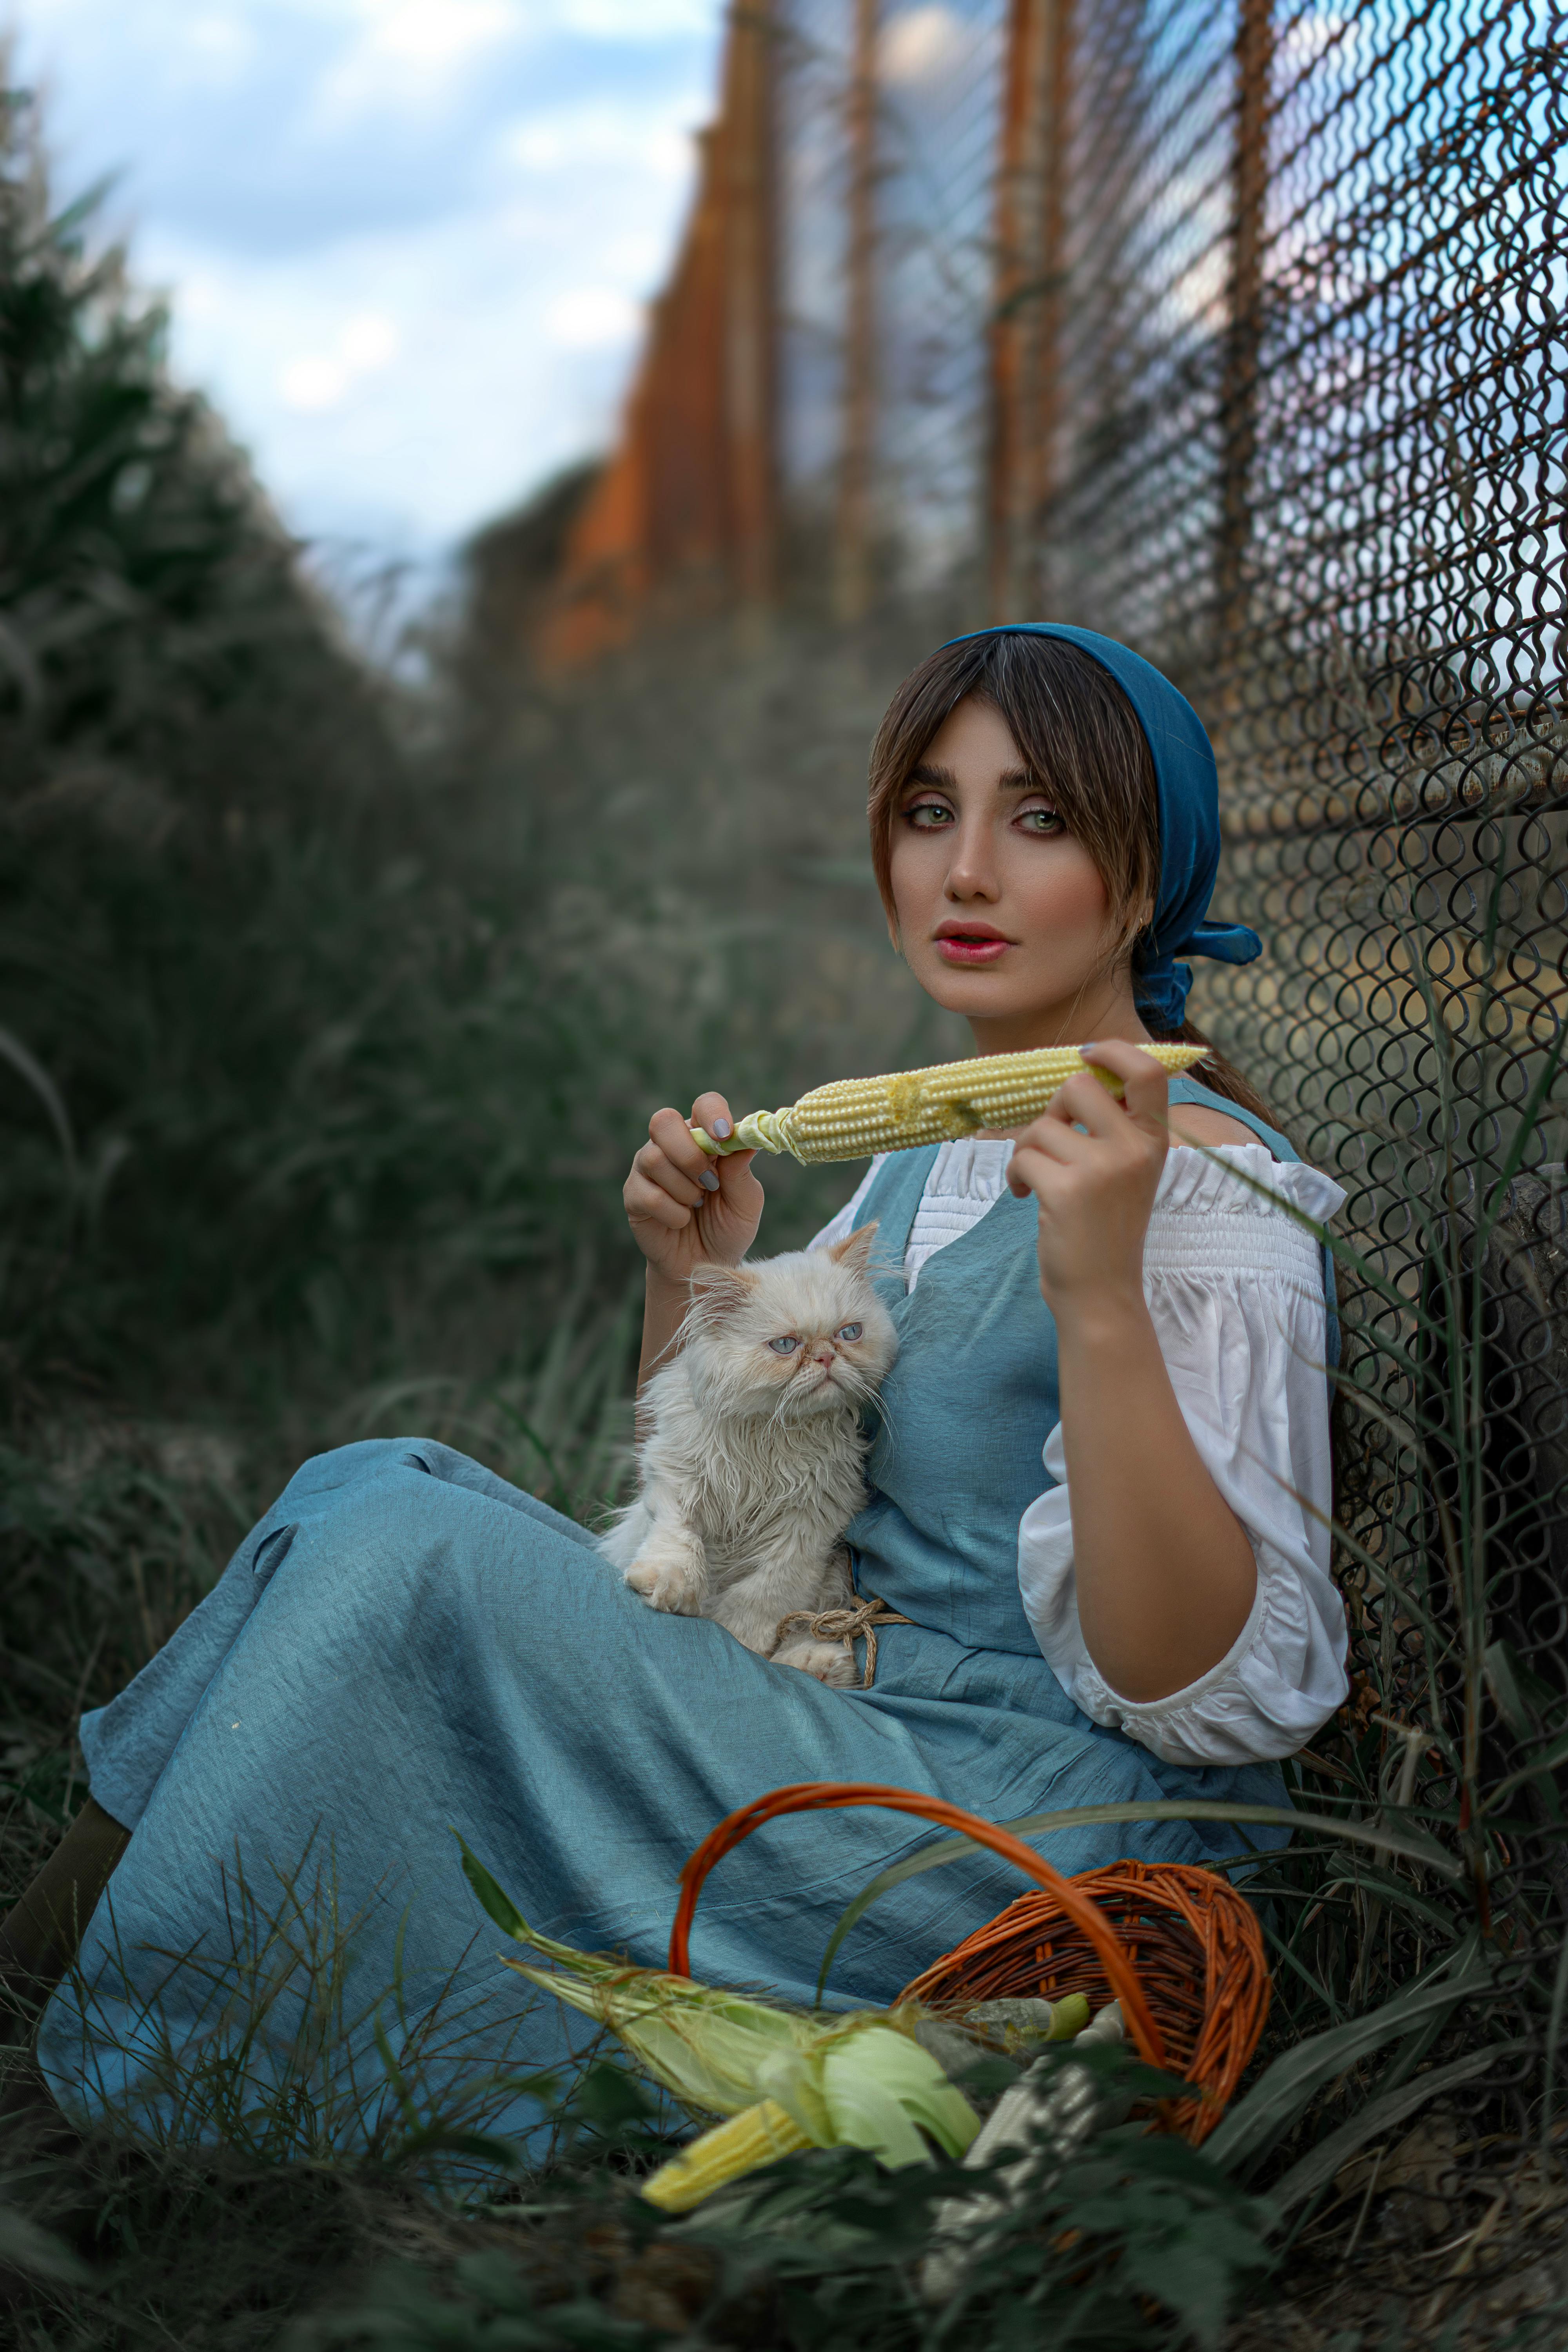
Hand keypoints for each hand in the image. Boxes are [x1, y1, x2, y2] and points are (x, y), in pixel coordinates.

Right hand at [624, 1090, 764, 1288]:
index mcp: (703, 1138)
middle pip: (664, 1121)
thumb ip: (742, 1172)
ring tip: (697, 1205)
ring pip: (654, 1158)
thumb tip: (745, 1141)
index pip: (704, 1105)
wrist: (704, 1267)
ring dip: (685, 1189)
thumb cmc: (727, 1228)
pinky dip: (674, 1213)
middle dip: (689, 1153)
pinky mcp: (635, 1196)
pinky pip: (649, 1195)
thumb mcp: (746, 1203)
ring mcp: (647, 1169)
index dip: (713, 1114)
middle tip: (709, 1182)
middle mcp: (671, 1146)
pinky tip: (681, 1221)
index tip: (725, 1136)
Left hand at [1005, 1041, 1169, 1317]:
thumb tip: (1077, 1074)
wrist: (1102, 1295)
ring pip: (1041, 1126)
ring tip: (1038, 1181)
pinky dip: (1015, 1175)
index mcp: (1155, 1140)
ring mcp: (1103, 1169)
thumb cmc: (1105, 1229)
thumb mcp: (1126, 1172)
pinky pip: (1022, 1156)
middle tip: (1050, 1142)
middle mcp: (1135, 1149)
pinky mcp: (1067, 1190)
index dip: (1112, 1051)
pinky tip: (1028, 1196)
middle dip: (1051, 1109)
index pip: (1146, 1071)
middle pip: (1078, 1086)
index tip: (1086, 1054)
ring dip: (1028, 1151)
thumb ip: (1113, 1127)